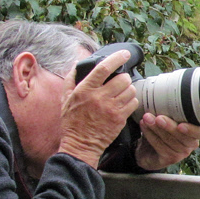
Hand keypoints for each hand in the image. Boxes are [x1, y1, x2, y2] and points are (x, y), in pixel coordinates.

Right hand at [58, 50, 138, 168]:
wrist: (80, 144)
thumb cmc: (72, 122)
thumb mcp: (65, 99)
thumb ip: (71, 80)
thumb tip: (76, 64)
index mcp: (85, 90)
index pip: (104, 68)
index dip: (116, 58)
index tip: (124, 54)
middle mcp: (99, 97)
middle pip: (123, 79)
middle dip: (124, 79)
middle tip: (120, 83)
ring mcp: (111, 108)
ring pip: (131, 90)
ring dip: (128, 90)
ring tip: (122, 94)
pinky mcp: (120, 118)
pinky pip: (133, 103)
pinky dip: (131, 101)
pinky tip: (124, 104)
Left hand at [134, 113, 199, 170]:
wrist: (148, 149)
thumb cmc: (161, 129)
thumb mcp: (167, 117)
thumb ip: (170, 110)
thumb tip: (163, 95)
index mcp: (194, 132)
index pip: (199, 132)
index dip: (192, 130)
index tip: (180, 125)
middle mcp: (190, 144)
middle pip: (183, 137)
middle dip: (169, 126)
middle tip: (158, 117)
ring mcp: (181, 154)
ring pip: (170, 142)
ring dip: (157, 129)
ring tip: (146, 119)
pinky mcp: (169, 159)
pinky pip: (160, 147)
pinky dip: (150, 136)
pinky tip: (144, 126)